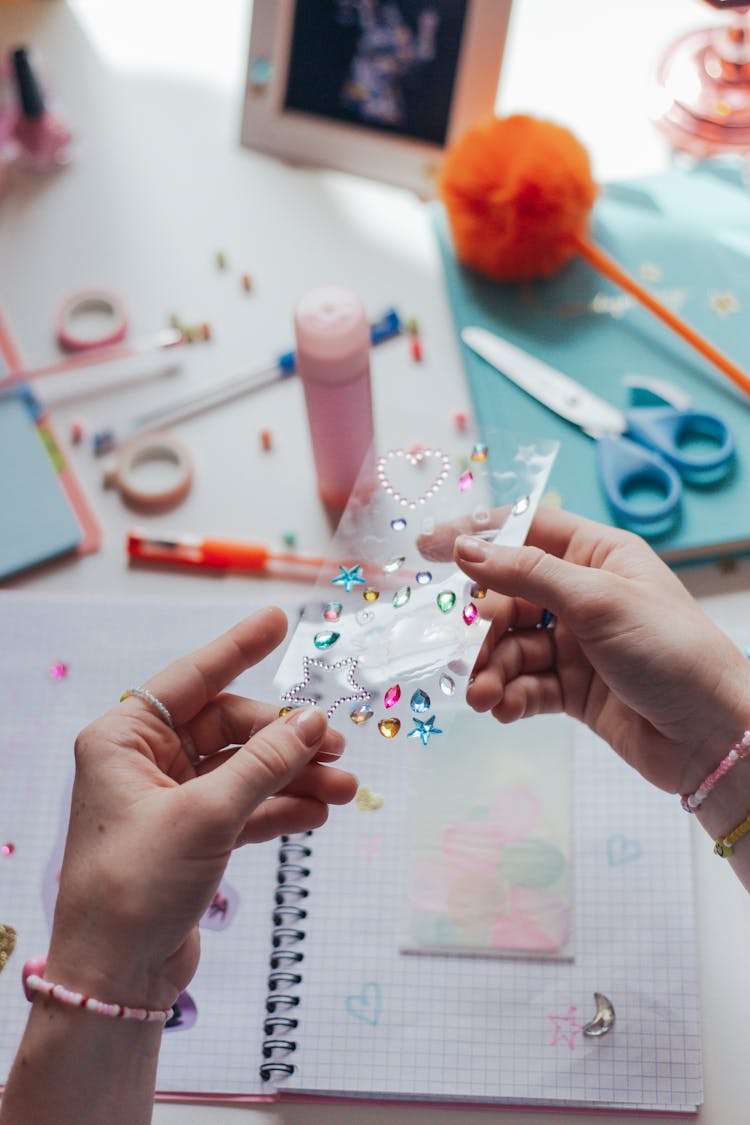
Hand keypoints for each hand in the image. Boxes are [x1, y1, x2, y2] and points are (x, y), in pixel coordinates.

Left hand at [46, 607, 356, 1013]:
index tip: (277, 620)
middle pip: (229, 728)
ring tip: (344, 787)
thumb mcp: (207, 815)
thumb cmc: (136, 886)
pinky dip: (279, 807)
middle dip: (285, 738)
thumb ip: (265, 763)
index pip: (192, 678)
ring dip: (293, 776)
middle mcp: (145, 762)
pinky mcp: (191, 836)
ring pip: (244, 769)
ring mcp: (170, 799)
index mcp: (125, 740)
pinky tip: (317, 811)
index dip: (238, 648)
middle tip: (335, 745)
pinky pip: (245, 806)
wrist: (117, 978)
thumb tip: (312, 720)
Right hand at [436, 508, 749, 794]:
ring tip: (482, 695)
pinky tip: (500, 708)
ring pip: (511, 646)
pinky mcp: (573, 689)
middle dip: (483, 627)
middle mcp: (584, 595)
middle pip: (509, 597)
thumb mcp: (597, 600)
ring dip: (491, 669)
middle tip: (464, 651)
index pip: (525, 531)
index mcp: (598, 556)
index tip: (429, 549)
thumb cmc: (672, 651)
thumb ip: (527, 574)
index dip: (477, 537)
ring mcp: (577, 644)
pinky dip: (508, 695)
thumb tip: (466, 549)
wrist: (712, 736)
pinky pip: (524, 684)